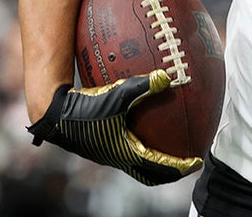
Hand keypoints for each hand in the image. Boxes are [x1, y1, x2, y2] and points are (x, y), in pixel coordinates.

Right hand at [26, 69, 203, 185]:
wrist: (54, 116)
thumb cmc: (86, 108)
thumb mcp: (117, 94)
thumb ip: (143, 85)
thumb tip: (167, 76)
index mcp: (128, 153)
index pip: (162, 167)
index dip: (182, 166)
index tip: (197, 161)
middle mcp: (120, 158)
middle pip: (152, 175)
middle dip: (170, 172)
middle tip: (186, 163)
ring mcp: (110, 154)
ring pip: (139, 167)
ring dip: (155, 163)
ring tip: (167, 150)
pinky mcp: (102, 145)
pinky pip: (127, 152)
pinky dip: (140, 148)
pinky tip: (141, 126)